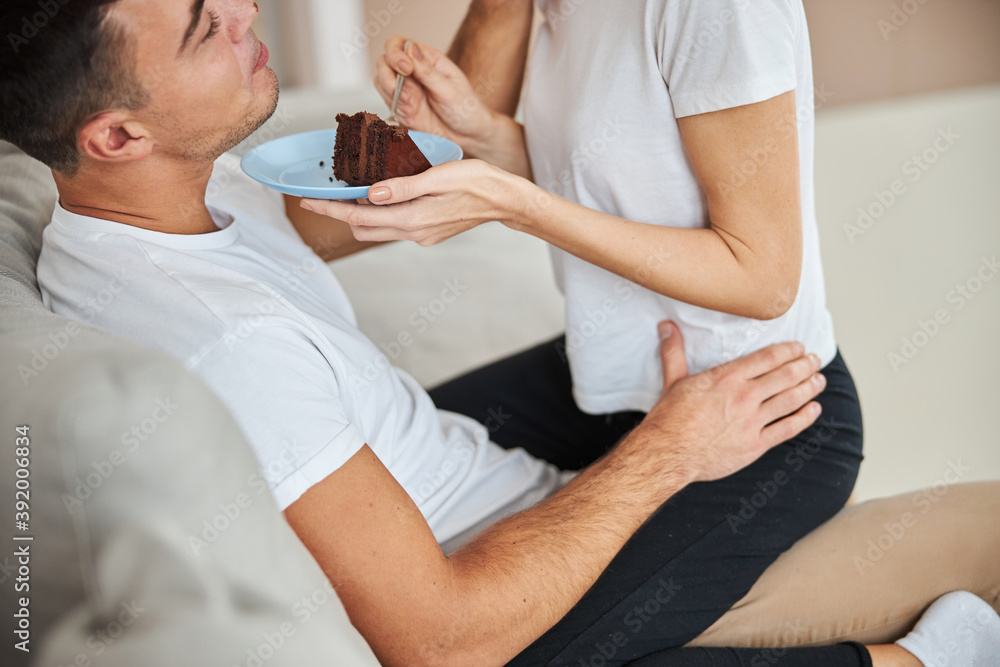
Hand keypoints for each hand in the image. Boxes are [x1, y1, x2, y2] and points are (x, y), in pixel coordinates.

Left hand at [300, 159, 526, 245]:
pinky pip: (394, 225)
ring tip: (350, 189)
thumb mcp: (439, 177)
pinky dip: (380, 212)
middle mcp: (413, 232)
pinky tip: (381, 193)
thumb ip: (403, 187)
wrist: (504, 199)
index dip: (330, 209)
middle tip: (324, 191)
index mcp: (413, 219)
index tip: (306, 201)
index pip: (359, 216)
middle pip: (362, 228)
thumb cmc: (477, 182)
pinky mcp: (427, 231)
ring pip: (377, 228)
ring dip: (360, 213)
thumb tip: (369, 194)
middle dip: (340, 212)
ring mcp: (421, 235)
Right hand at [375, 37, 495, 149]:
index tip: (405, 68)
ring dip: (390, 93)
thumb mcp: (450, 89)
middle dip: (387, 76)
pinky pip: (387, 102)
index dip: (395, 53)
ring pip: (380, 82)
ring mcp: (406, 89)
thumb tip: (411, 48)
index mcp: (427, 60)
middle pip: (384, 62)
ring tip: (411, 105)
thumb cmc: (466, 110)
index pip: (398, 44)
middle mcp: (413, 72)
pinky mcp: (402, 107)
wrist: (468, 137)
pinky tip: (410, 113)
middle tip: (405, 93)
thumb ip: (427, 71)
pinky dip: (394, 107)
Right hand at [637, 321, 824, 484]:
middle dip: (804, 366)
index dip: (788, 350)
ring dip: (809, 388)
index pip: (767, 358)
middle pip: (785, 376)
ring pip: (790, 400)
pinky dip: (804, 418)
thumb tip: (666, 326)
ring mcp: (752, 421)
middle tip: (815, 360)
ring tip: (819, 380)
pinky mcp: (755, 444)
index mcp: (727, 378)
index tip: (799, 347)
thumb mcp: (672, 380)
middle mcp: (744, 396)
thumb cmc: (669, 418)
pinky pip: (787, 429)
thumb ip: (674, 352)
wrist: (669, 452)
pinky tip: (814, 410)